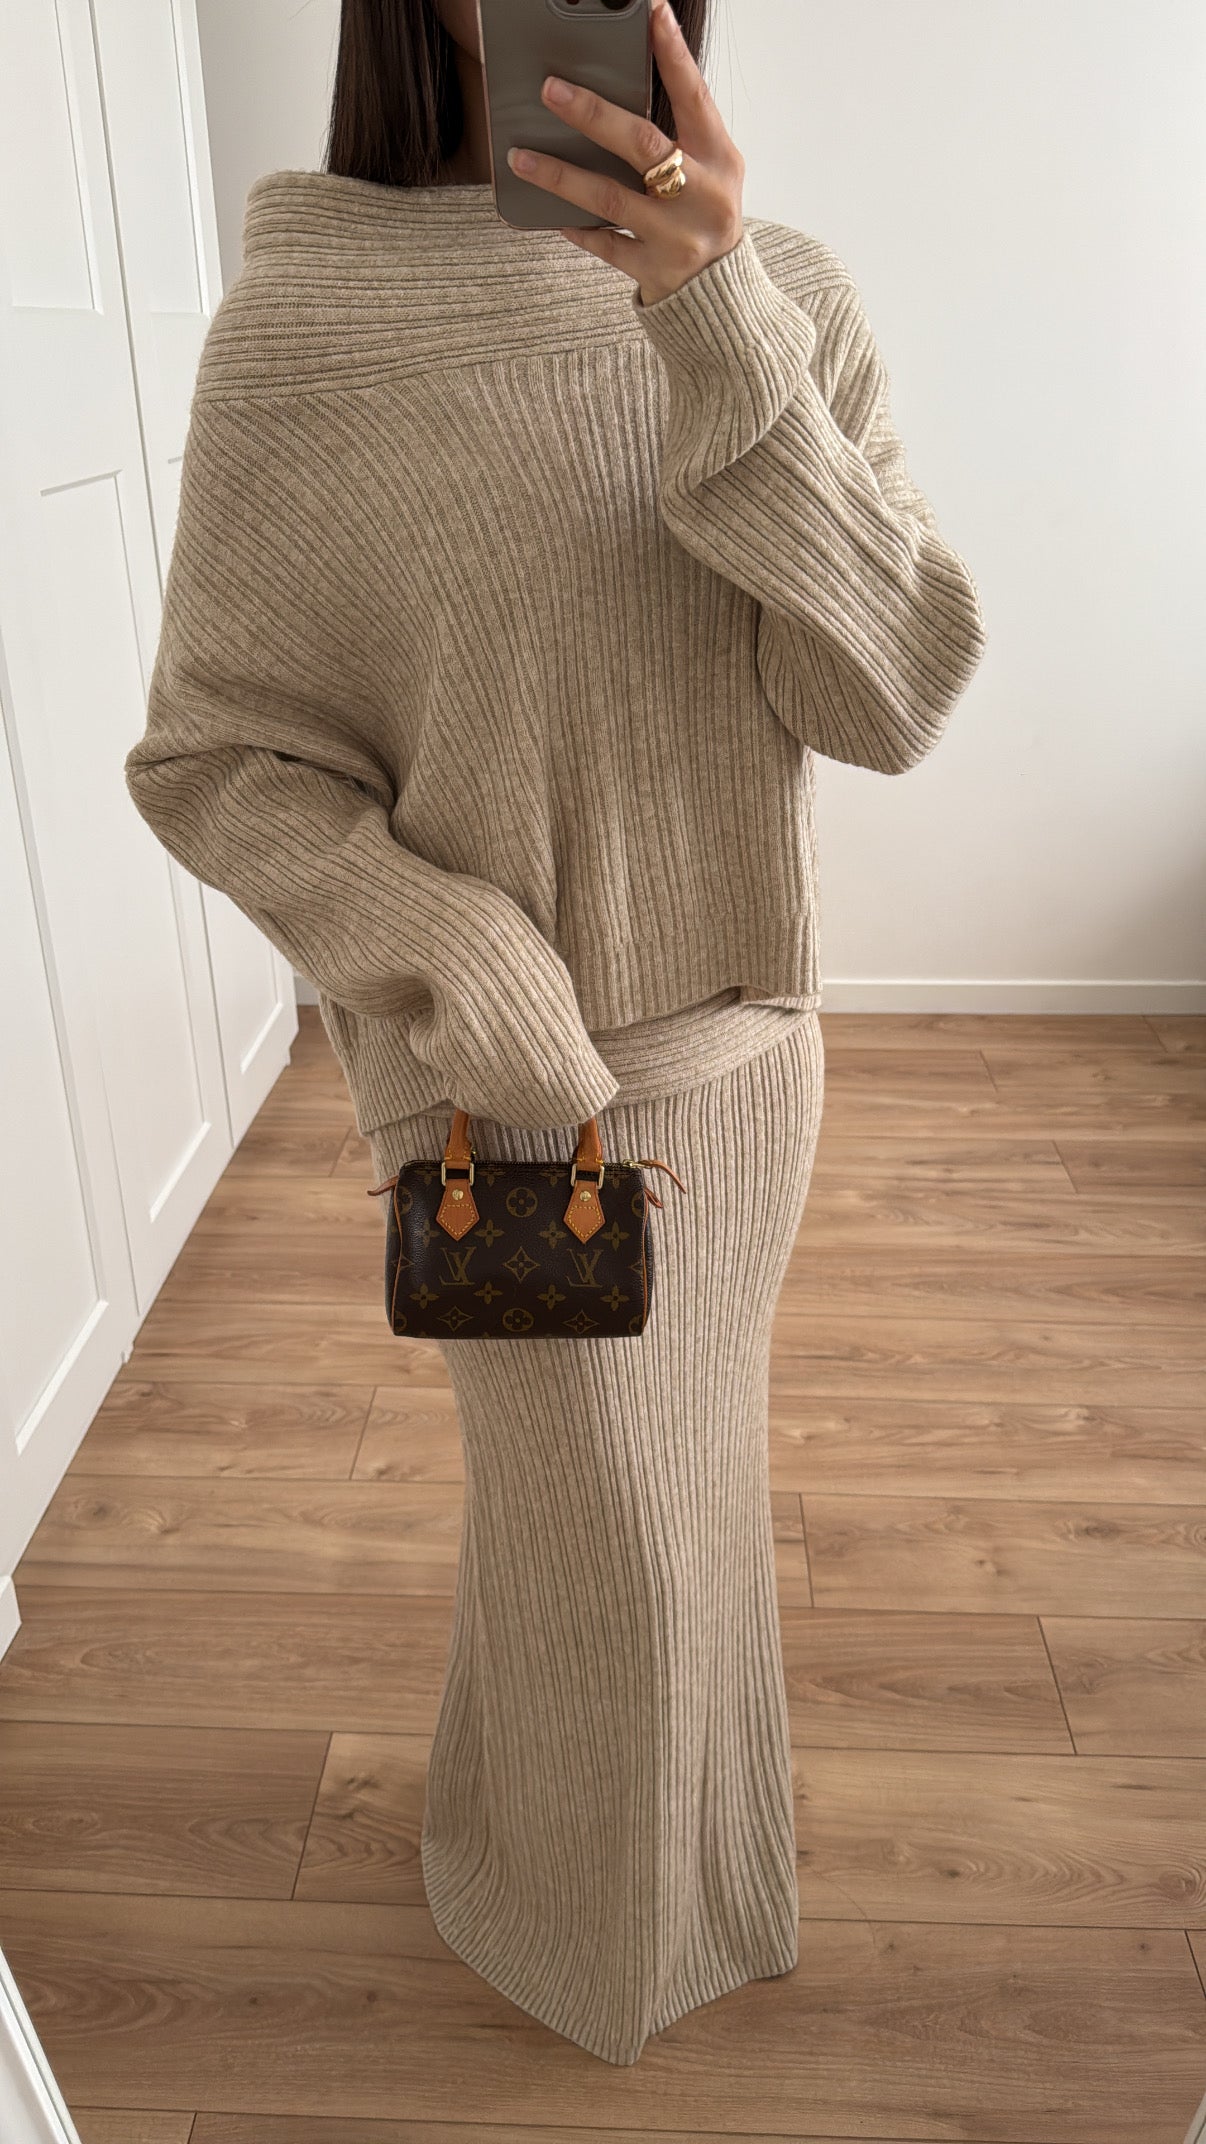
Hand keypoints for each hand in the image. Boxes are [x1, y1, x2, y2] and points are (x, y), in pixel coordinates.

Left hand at [505, 0, 744, 306]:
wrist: (722, 295)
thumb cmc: (706, 216)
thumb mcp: (710, 169)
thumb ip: (678, 135)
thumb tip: (617, 91)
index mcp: (719, 158)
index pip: (693, 96)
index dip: (673, 54)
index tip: (651, 13)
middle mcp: (702, 194)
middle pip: (642, 144)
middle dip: (593, 114)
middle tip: (551, 89)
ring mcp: (677, 236)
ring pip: (611, 198)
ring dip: (561, 175)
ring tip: (521, 157)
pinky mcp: (655, 270)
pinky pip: (606, 245)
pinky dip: (578, 228)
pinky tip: (551, 215)